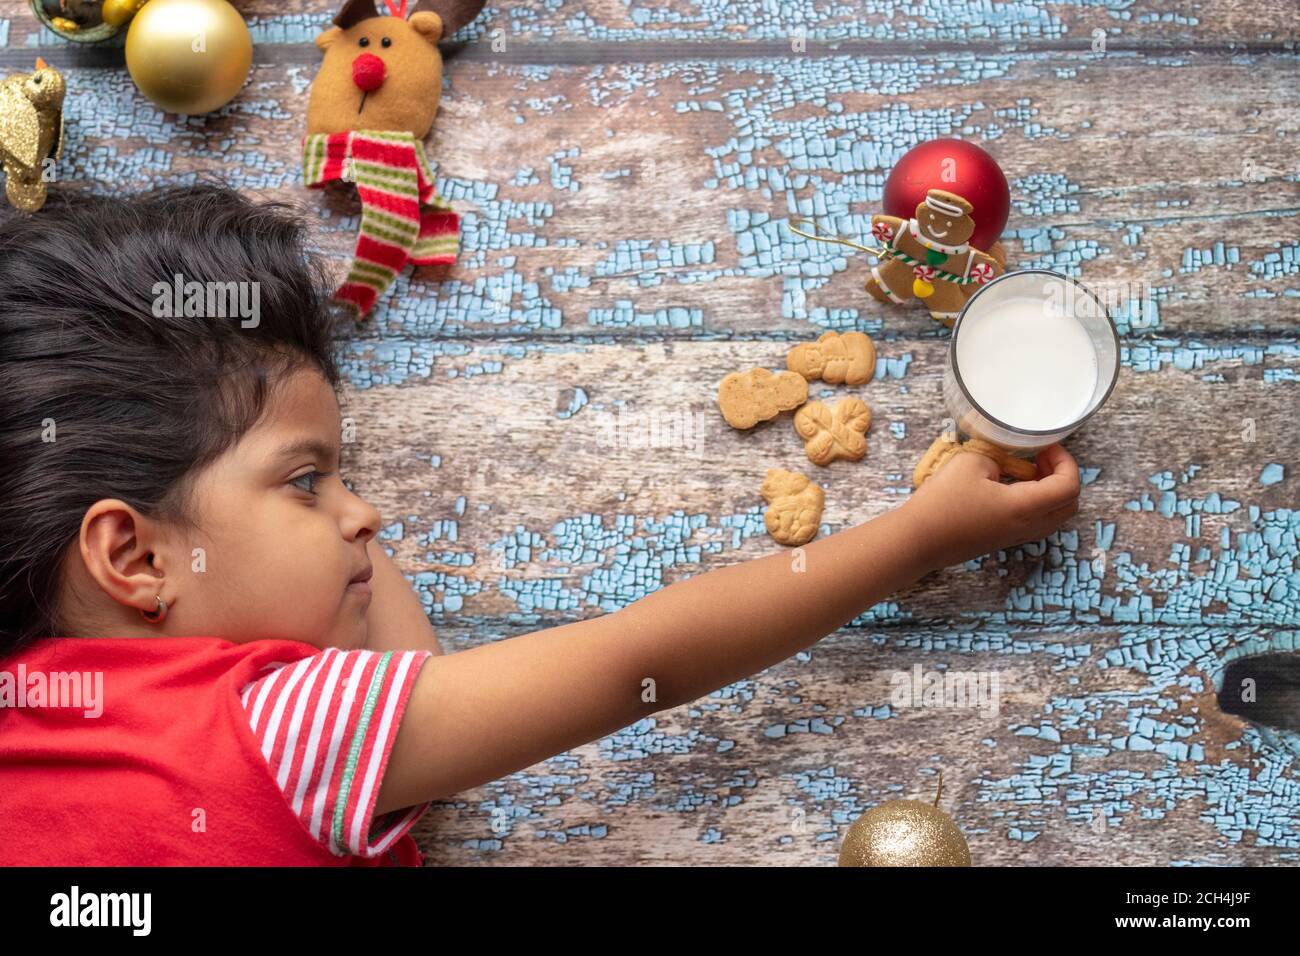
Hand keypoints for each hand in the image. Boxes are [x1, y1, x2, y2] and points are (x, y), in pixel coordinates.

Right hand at [901, 443, 1080, 571]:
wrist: (917, 540)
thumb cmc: (942, 502)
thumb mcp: (970, 462)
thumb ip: (996, 457)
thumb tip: (1002, 466)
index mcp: (1024, 507)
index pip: (1069, 486)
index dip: (1065, 461)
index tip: (1045, 447)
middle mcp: (1026, 526)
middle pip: (1069, 505)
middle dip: (1063, 477)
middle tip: (1042, 458)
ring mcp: (1014, 537)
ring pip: (1053, 516)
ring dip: (1049, 492)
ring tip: (1027, 472)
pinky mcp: (1001, 540)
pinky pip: (1034, 522)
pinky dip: (1034, 503)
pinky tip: (1008, 488)